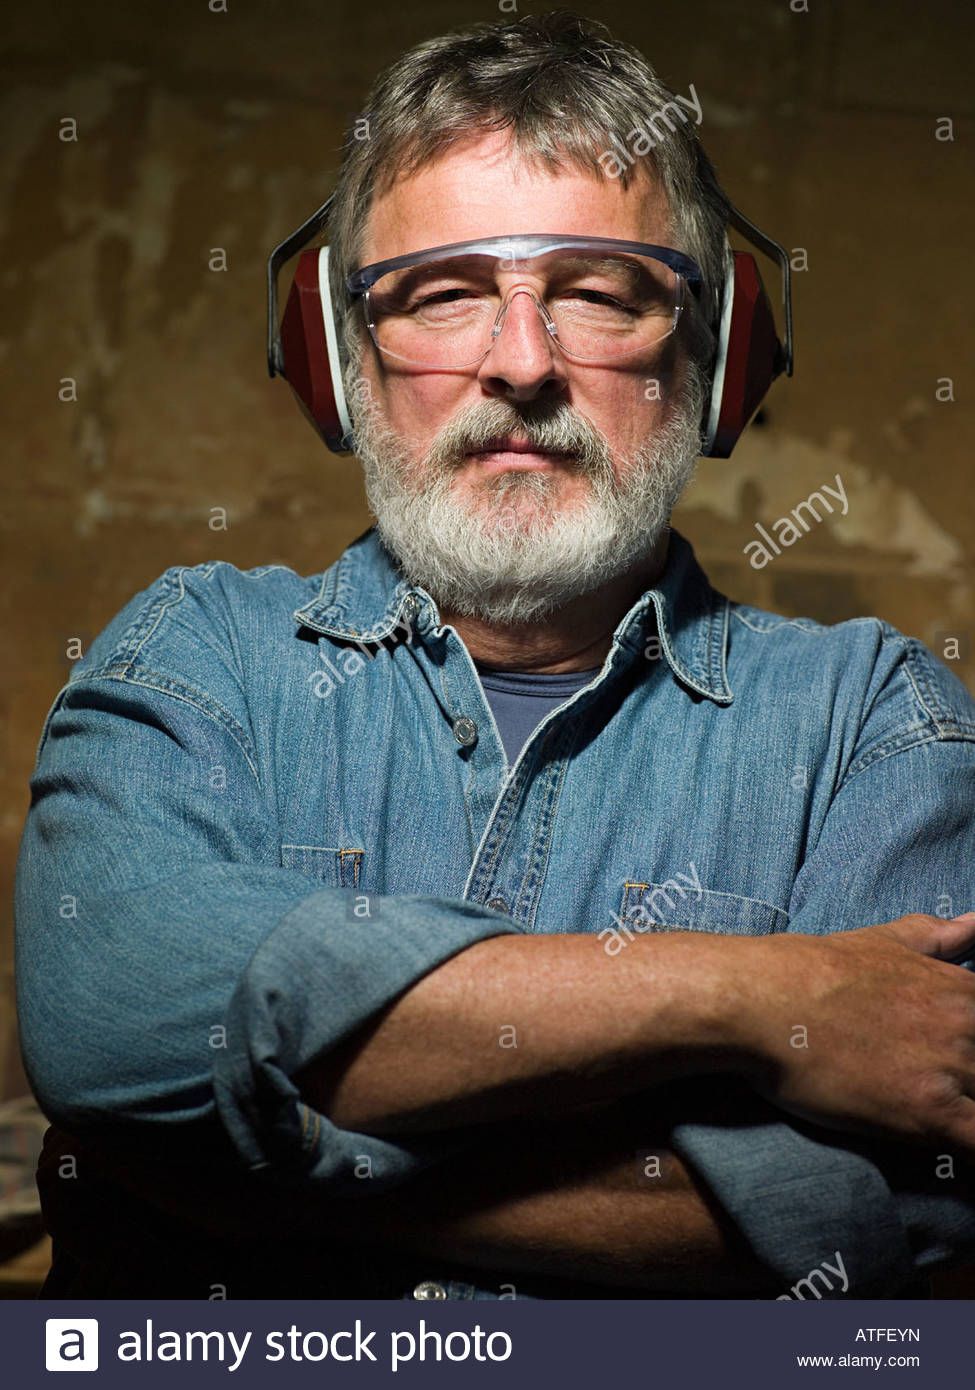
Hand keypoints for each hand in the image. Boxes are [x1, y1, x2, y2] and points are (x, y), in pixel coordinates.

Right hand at [732, 913, 974, 1151]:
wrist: (763, 1002)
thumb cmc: (813, 969)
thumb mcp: (883, 942)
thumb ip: (938, 937)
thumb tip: (974, 922)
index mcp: (961, 991)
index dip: (970, 1051)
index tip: (949, 1063)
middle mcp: (965, 1026)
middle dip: (966, 1081)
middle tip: (920, 1083)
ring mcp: (950, 1069)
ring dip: (964, 1111)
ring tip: (924, 1113)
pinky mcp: (929, 1112)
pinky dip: (971, 1152)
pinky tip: (953, 1157)